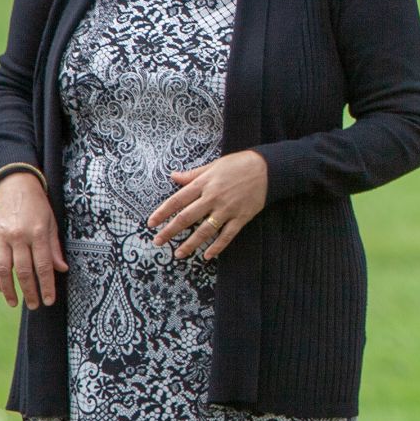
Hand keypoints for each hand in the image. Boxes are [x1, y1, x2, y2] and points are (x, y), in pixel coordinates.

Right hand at [0, 172, 65, 308]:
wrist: (15, 185)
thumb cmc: (39, 205)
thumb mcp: (51, 223)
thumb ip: (54, 247)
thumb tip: (61, 269)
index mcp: (37, 233)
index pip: (43, 266)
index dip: (46, 285)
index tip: (49, 301)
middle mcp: (18, 236)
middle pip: (23, 271)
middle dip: (29, 291)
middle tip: (34, 306)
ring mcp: (2, 237)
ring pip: (3, 269)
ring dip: (9, 289)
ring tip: (15, 302)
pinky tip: (1, 288)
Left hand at [148, 151, 267, 260]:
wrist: (268, 169)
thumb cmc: (239, 164)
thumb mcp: (213, 165)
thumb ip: (193, 174)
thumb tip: (174, 176)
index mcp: (204, 184)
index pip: (177, 200)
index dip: (162, 213)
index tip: (151, 223)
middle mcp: (213, 198)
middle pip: (186, 218)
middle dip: (170, 231)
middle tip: (157, 242)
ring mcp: (227, 209)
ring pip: (205, 230)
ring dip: (190, 244)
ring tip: (178, 254)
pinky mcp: (241, 217)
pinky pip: (227, 235)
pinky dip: (217, 247)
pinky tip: (207, 256)